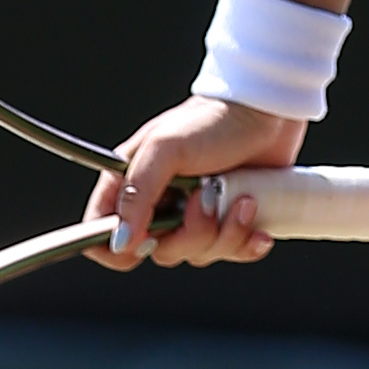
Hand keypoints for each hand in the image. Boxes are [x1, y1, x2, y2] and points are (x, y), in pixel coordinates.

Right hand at [82, 96, 308, 275]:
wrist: (268, 113)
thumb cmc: (211, 120)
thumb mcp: (164, 149)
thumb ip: (136, 194)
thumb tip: (119, 240)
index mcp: (131, 185)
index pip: (100, 235)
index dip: (117, 248)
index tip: (146, 238)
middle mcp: (160, 206)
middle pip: (158, 252)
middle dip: (190, 233)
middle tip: (208, 197)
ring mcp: (194, 217)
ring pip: (198, 255)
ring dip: (226, 233)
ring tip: (243, 198)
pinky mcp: (228, 223)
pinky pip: (231, 253)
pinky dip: (247, 243)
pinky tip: (256, 222)